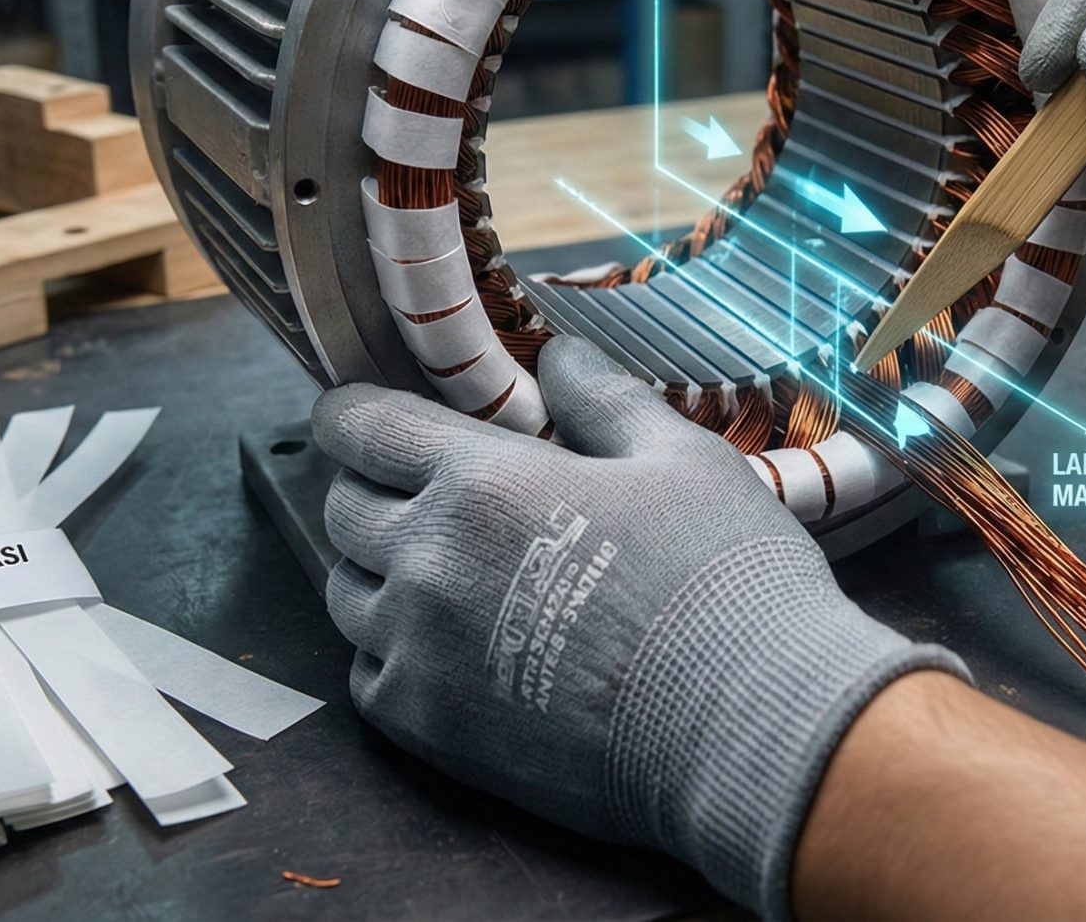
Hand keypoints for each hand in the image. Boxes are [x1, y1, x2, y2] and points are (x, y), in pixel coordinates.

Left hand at [315, 336, 962, 919]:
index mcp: (480, 480)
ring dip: (377, 575)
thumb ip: (603, 399)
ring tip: (439, 574)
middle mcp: (428, 559)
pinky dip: (394, 656)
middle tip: (417, 493)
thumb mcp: (680, 459)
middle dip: (369, 489)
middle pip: (342, 510)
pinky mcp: (428, 727)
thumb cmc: (721, 580)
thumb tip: (558, 357)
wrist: (743, 726)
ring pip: (346, 597)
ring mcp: (418, 648)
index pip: (363, 428)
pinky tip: (450, 651)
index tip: (359, 417)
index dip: (352, 415)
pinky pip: (369, 677)